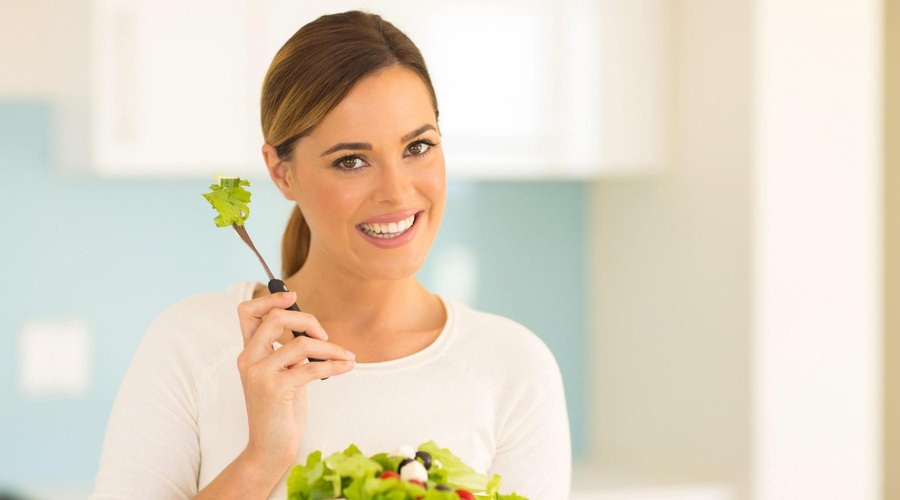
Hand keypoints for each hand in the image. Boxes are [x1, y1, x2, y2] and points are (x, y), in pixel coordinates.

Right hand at [235, 291, 354, 472]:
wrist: (269, 449)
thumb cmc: (281, 411)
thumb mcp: (282, 374)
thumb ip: (288, 351)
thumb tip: (312, 328)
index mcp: (248, 353)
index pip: (247, 312)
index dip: (269, 299)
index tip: (293, 297)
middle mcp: (248, 360)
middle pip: (276, 319)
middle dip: (308, 320)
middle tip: (325, 335)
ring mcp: (259, 374)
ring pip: (301, 344)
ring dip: (331, 348)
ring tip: (347, 356)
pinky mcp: (274, 390)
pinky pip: (312, 367)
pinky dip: (335, 364)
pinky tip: (346, 366)